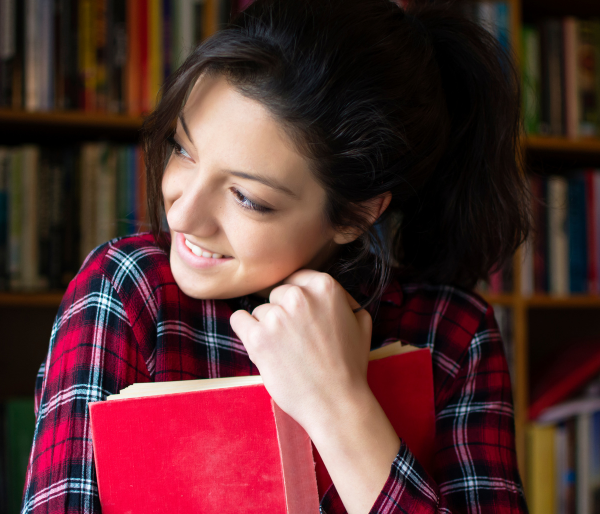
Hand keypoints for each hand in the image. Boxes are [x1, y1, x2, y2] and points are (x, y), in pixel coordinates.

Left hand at [229, 269, 372, 433]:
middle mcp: (299, 296)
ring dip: (267, 327)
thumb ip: (344, 300)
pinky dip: (245, 330)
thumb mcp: (360, 322)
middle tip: (295, 339)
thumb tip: (330, 293)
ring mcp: (276, 317)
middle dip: (283, 313)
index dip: (296, 297)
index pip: (296, 278)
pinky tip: (259, 343)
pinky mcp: (257, 338)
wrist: (336, 402)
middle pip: (277, 294)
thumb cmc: (349, 365)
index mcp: (325, 286)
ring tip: (285, 351)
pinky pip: (239, 320)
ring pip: (260, 310)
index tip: (297, 313)